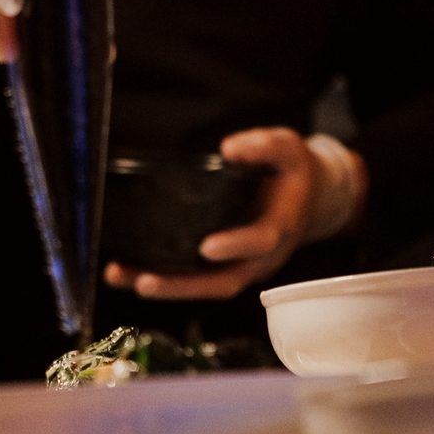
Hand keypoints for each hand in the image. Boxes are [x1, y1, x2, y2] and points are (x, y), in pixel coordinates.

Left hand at [103, 127, 367, 299]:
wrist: (309, 198)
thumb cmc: (295, 173)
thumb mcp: (289, 148)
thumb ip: (264, 146)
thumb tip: (230, 148)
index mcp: (280, 227)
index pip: (259, 242)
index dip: (234, 245)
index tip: (206, 247)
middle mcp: (260, 257)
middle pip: (222, 282)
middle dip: (182, 286)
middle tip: (146, 281)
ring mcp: (242, 267)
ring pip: (204, 287)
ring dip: (163, 287)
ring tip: (124, 276)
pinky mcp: (225, 268)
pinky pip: (195, 280)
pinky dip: (163, 280)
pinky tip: (128, 272)